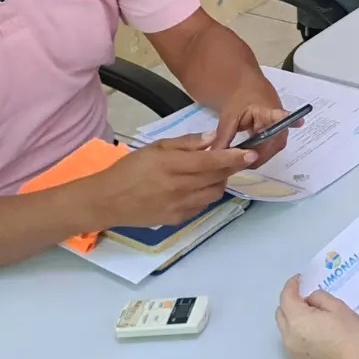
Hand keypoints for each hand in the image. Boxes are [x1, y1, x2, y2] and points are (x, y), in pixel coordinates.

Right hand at [90, 134, 254, 226]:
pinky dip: (206, 195)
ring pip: (214, 193)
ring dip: (220, 182)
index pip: (211, 161)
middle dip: (231, 167)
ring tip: (212, 172)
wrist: (108, 201)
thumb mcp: (155, 147)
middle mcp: (179, 187)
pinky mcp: (178, 219)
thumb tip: (212, 138)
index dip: (233, 157)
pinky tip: (197, 187)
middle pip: (217, 178)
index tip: (251, 153)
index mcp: (172, 165)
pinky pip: (202, 206)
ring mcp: (179, 206)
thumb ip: (186, 143)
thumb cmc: (130, 169)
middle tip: (235, 158)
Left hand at [212, 95, 301, 167]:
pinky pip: (266, 153)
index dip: (287, 120)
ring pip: (266, 154)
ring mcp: (280, 134)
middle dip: (249, 158)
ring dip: (251, 159)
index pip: (281, 116)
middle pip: (268, 148)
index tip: (300, 122)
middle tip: (230, 164)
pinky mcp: (277, 141)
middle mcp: (280, 124)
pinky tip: (241, 159)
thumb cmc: (241, 101)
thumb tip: (213, 156)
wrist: (248, 94)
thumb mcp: (230, 116)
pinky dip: (253, 157)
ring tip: (234, 161)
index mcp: (270, 112)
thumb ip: (223, 137)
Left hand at [276, 275, 358, 358]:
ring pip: (286, 330)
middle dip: (290, 302)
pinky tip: (315, 336)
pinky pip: (292, 344)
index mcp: (297, 320)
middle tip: (306, 298)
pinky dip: (298, 335)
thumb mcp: (338, 307)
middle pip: (281, 314)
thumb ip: (319, 297)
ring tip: (312, 318)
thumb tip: (310, 300)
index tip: (299, 279)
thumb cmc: (350, 334)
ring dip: (293, 320)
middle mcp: (288, 337)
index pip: (286, 297)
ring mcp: (292, 353)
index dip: (291, 285)